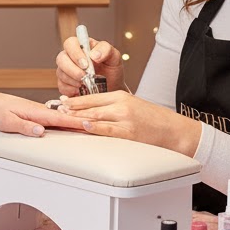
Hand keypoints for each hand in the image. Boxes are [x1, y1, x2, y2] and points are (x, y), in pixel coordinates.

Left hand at [0, 92, 85, 136]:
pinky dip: (66, 121)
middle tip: (99, 126)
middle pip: (65, 118)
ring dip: (76, 121)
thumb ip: (24, 126)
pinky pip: (55, 119)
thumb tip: (40, 131)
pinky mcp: (38, 115)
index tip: (89, 124)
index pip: (60, 118)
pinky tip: (72, 125)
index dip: (75, 122)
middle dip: (82, 121)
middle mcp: (40, 110)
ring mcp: (40, 112)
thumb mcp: (7, 122)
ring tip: (92, 126)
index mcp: (36, 112)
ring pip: (62, 118)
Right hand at [56, 35, 124, 95]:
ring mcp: (66, 70)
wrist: (113, 88)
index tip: (85, 65)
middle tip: (84, 77)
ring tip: (85, 84)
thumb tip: (93, 55)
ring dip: (73, 80)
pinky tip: (81, 90)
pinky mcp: (64, 84)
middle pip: (61, 58)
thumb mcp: (114, 57)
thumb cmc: (112, 69)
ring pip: (60, 73)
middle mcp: (71, 56)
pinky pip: (61, 86)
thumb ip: (106, 50)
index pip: (70, 43)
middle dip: (72, 69)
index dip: (75, 53)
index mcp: (82, 46)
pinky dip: (71, 90)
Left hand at [59, 91, 201, 156]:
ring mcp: (125, 119)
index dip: (76, 100)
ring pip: (96, 116)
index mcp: (121, 96)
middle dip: (72, 108)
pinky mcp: (129, 133)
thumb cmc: (151, 119)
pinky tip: (84, 125)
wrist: (173, 130)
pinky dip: (94, 127)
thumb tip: (91, 113)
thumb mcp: (132, 105)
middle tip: (57, 109)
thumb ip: (112, 107)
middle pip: (91, 105)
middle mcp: (122, 105)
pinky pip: (108, 130)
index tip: (63, 101)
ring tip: (64, 117)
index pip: (93, 96)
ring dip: (78, 117)